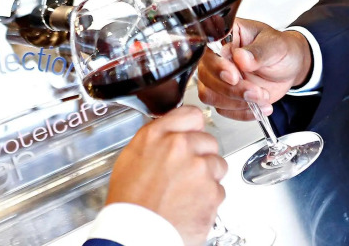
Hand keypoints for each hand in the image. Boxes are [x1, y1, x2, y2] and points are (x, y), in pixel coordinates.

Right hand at [104, 105, 227, 245]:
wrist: (135, 233)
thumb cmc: (130, 200)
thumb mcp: (132, 156)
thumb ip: (157, 138)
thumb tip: (172, 132)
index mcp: (158, 135)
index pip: (191, 115)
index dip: (194, 127)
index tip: (194, 134)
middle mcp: (180, 147)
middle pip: (209, 140)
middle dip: (201, 155)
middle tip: (187, 172)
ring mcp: (199, 169)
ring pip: (218, 165)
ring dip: (208, 176)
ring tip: (187, 191)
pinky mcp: (212, 192)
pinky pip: (219, 190)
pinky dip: (209, 199)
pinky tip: (190, 204)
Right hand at [197, 18, 311, 120]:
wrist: (290, 67)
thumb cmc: (281, 50)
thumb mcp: (275, 46)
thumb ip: (259, 52)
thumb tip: (240, 57)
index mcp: (226, 35)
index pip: (209, 51)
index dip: (218, 66)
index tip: (235, 76)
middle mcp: (217, 56)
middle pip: (206, 76)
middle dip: (231, 89)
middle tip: (255, 91)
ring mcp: (219, 77)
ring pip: (210, 95)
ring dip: (236, 102)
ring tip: (262, 97)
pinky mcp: (225, 95)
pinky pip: (223, 109)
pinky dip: (242, 112)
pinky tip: (261, 106)